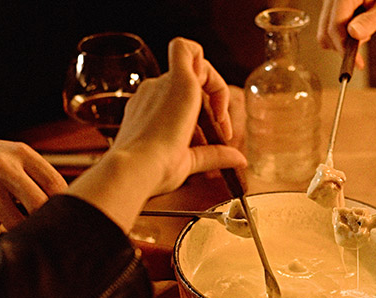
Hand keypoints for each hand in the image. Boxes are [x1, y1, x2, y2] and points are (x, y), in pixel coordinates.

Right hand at [0, 127, 67, 229]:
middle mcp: (2, 164)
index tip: (62, 215)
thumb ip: (40, 177)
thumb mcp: (16, 156)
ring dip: (13, 223)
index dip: (63, 205)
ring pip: (13, 221)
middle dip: (42, 220)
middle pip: (38, 206)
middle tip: (39, 224)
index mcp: (21, 153)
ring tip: (5, 209)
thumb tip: (70, 210)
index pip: (56, 186)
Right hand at [67, 38, 246, 231]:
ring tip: (221, 119)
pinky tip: (217, 96)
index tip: (215, 135)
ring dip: (216, 90)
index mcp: (149, 109)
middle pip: (190, 82)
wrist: (137, 169)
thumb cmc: (152, 171)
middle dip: (213, 103)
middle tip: (222, 131)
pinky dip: (203, 60)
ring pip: (196, 68)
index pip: (180, 97)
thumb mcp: (188, 161)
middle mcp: (153, 92)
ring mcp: (163, 84)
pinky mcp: (178, 80)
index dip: (203, 113)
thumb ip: (214, 156)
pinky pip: (186, 48)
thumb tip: (239, 159)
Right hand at [317, 0, 375, 68]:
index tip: (357, 63)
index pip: (335, 25)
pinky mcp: (332, 9)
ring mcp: (331, 3)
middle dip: (343, 46)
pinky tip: (358, 29)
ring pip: (325, 32)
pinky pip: (329, 28)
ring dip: (342, 42)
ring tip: (365, 32)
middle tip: (364, 45)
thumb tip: (354, 34)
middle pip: (326, 31)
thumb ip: (372, 20)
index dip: (344, 47)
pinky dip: (341, 36)